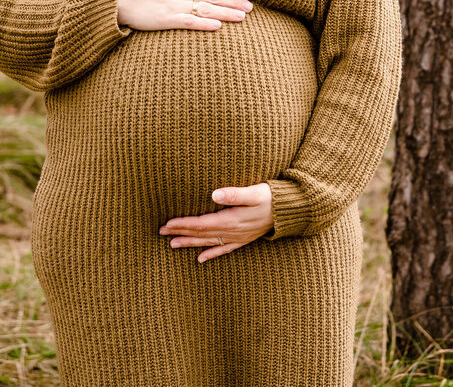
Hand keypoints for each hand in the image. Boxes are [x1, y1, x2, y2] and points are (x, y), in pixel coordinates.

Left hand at [158, 183, 273, 262]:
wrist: (291, 211)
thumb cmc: (272, 198)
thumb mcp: (254, 192)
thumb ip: (234, 194)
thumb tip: (213, 194)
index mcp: (231, 219)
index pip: (201, 224)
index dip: (183, 224)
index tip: (167, 224)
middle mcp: (232, 231)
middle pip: (201, 234)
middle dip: (181, 233)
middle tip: (161, 233)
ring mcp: (238, 237)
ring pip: (209, 243)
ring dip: (190, 244)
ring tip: (172, 245)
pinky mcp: (244, 239)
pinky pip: (224, 250)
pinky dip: (211, 254)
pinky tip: (200, 259)